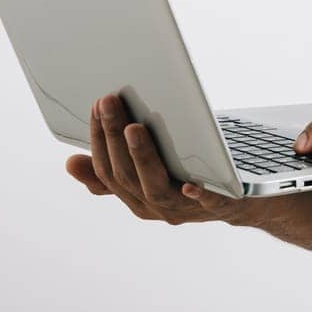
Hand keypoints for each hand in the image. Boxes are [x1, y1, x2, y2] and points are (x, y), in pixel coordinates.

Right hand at [66, 93, 257, 226]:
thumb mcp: (146, 171)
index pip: (108, 170)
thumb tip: (71, 162)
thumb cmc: (188, 176)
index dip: (98, 138)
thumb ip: (112, 171)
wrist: (240, 200)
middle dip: (114, 136)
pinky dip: (198, 195)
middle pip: (127, 174)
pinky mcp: (218, 206)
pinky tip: (190, 184)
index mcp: (135, 197)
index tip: (96, 105)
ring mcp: (184, 210)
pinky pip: (207, 204)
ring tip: (135, 128)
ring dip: (143, 157)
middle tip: (110, 102)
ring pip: (155, 187)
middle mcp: (155, 206)